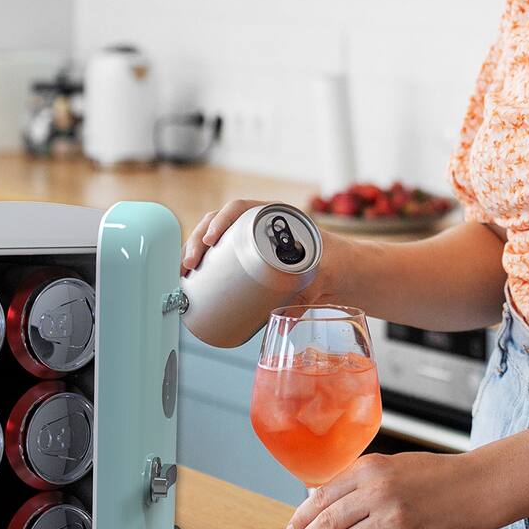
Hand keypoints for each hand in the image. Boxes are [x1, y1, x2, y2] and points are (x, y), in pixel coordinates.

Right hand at [181, 198, 348, 302]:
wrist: (343, 272)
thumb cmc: (336, 263)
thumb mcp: (322, 276)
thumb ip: (307, 296)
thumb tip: (284, 320)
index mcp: (276, 217)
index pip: (241, 209)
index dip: (221, 220)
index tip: (210, 239)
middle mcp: (260, 226)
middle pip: (220, 224)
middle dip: (198, 240)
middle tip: (191, 262)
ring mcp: (252, 243)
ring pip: (216, 240)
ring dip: (194, 251)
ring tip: (184, 271)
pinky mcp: (249, 261)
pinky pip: (222, 255)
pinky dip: (203, 262)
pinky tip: (189, 274)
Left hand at [285, 451, 489, 528]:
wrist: (473, 488)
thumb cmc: (431, 475)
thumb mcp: (389, 465)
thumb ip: (358, 481)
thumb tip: (323, 502)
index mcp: (368, 469)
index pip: (322, 495)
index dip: (302, 515)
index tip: (292, 528)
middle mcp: (377, 494)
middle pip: (328, 522)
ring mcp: (392, 521)